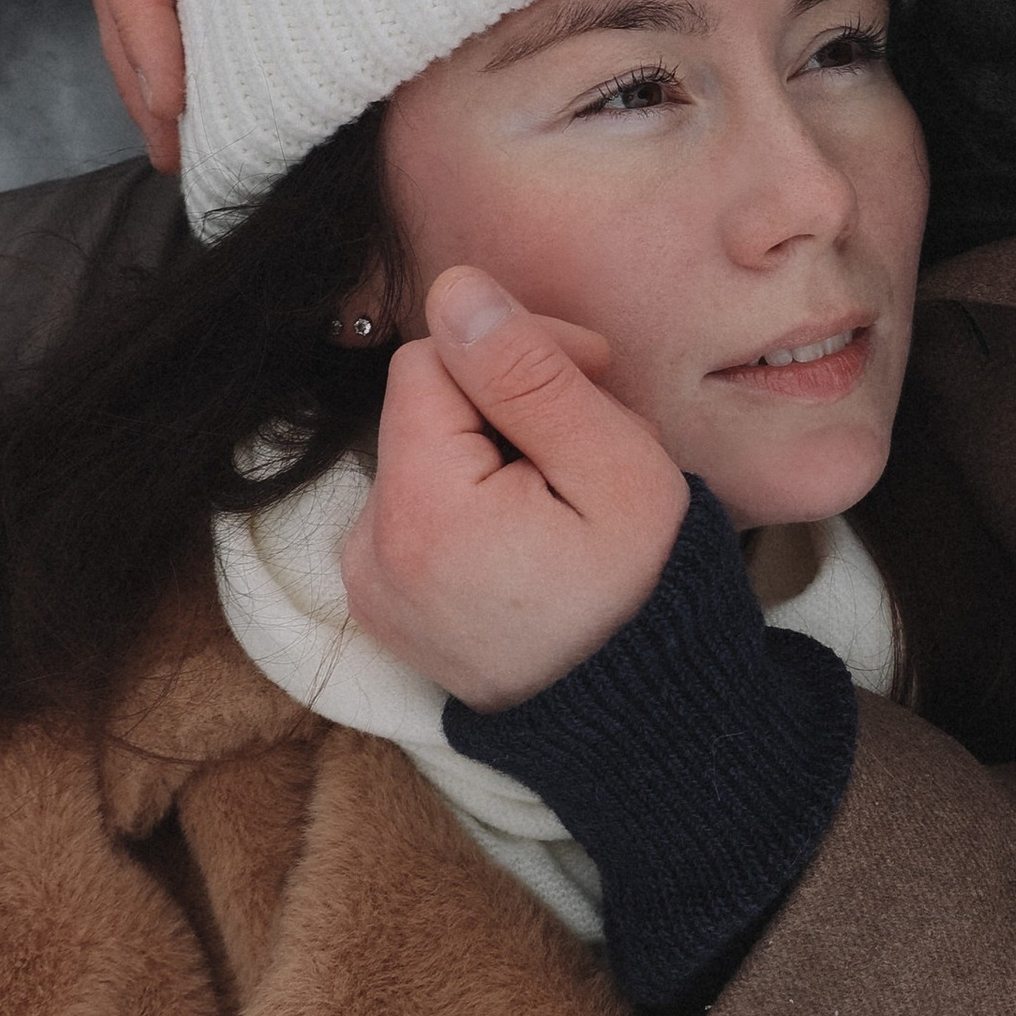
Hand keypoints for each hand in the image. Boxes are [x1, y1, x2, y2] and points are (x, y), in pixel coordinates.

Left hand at [340, 268, 691, 706]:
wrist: (641, 723)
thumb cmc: (644, 595)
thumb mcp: (615, 469)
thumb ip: (531, 374)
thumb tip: (455, 291)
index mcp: (420, 511)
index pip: (434, 358)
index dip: (518, 350)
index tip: (594, 376)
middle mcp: (370, 550)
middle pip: (423, 409)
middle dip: (508, 405)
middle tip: (592, 442)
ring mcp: (370, 584)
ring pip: (422, 456)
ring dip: (491, 453)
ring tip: (566, 497)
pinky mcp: (383, 604)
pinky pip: (416, 512)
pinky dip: (470, 505)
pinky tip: (531, 537)